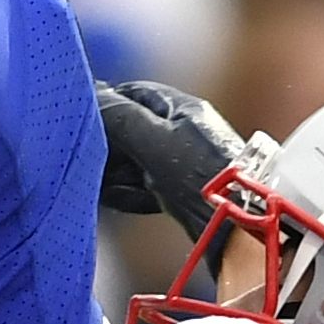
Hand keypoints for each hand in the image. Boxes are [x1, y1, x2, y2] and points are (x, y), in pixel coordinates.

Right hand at [96, 78, 246, 234]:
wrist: (243, 228)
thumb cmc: (204, 177)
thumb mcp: (155, 140)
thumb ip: (120, 117)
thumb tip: (89, 96)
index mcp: (181, 109)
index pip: (132, 94)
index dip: (104, 105)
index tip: (79, 122)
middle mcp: (183, 132)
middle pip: (130, 130)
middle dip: (106, 148)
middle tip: (88, 162)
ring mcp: (184, 164)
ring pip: (134, 161)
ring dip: (115, 175)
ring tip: (103, 186)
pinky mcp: (183, 194)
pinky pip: (146, 187)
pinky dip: (131, 194)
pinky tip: (126, 201)